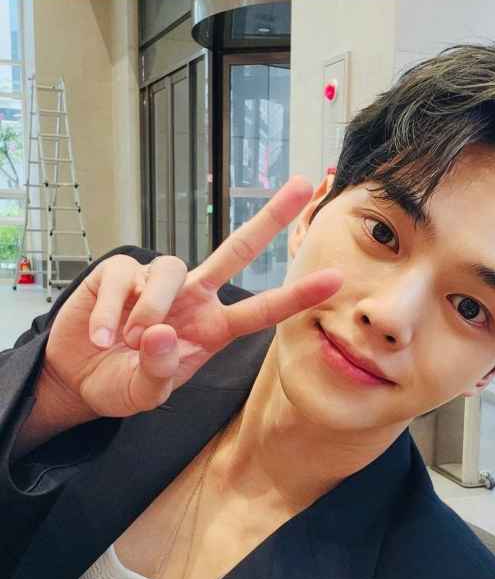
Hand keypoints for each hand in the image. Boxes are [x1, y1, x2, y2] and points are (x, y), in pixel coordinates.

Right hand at [42, 176, 342, 418]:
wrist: (77, 378)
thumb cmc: (120, 383)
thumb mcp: (145, 393)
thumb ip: (158, 371)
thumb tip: (158, 331)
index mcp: (211, 328)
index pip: (260, 311)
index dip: (295, 295)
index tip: (334, 277)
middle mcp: (193, 298)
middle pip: (237, 251)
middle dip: (270, 219)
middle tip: (302, 185)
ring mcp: (157, 281)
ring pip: (169, 270)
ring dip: (149, 308)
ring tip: (126, 340)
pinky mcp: (119, 272)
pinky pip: (123, 280)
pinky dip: (110, 312)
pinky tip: (101, 335)